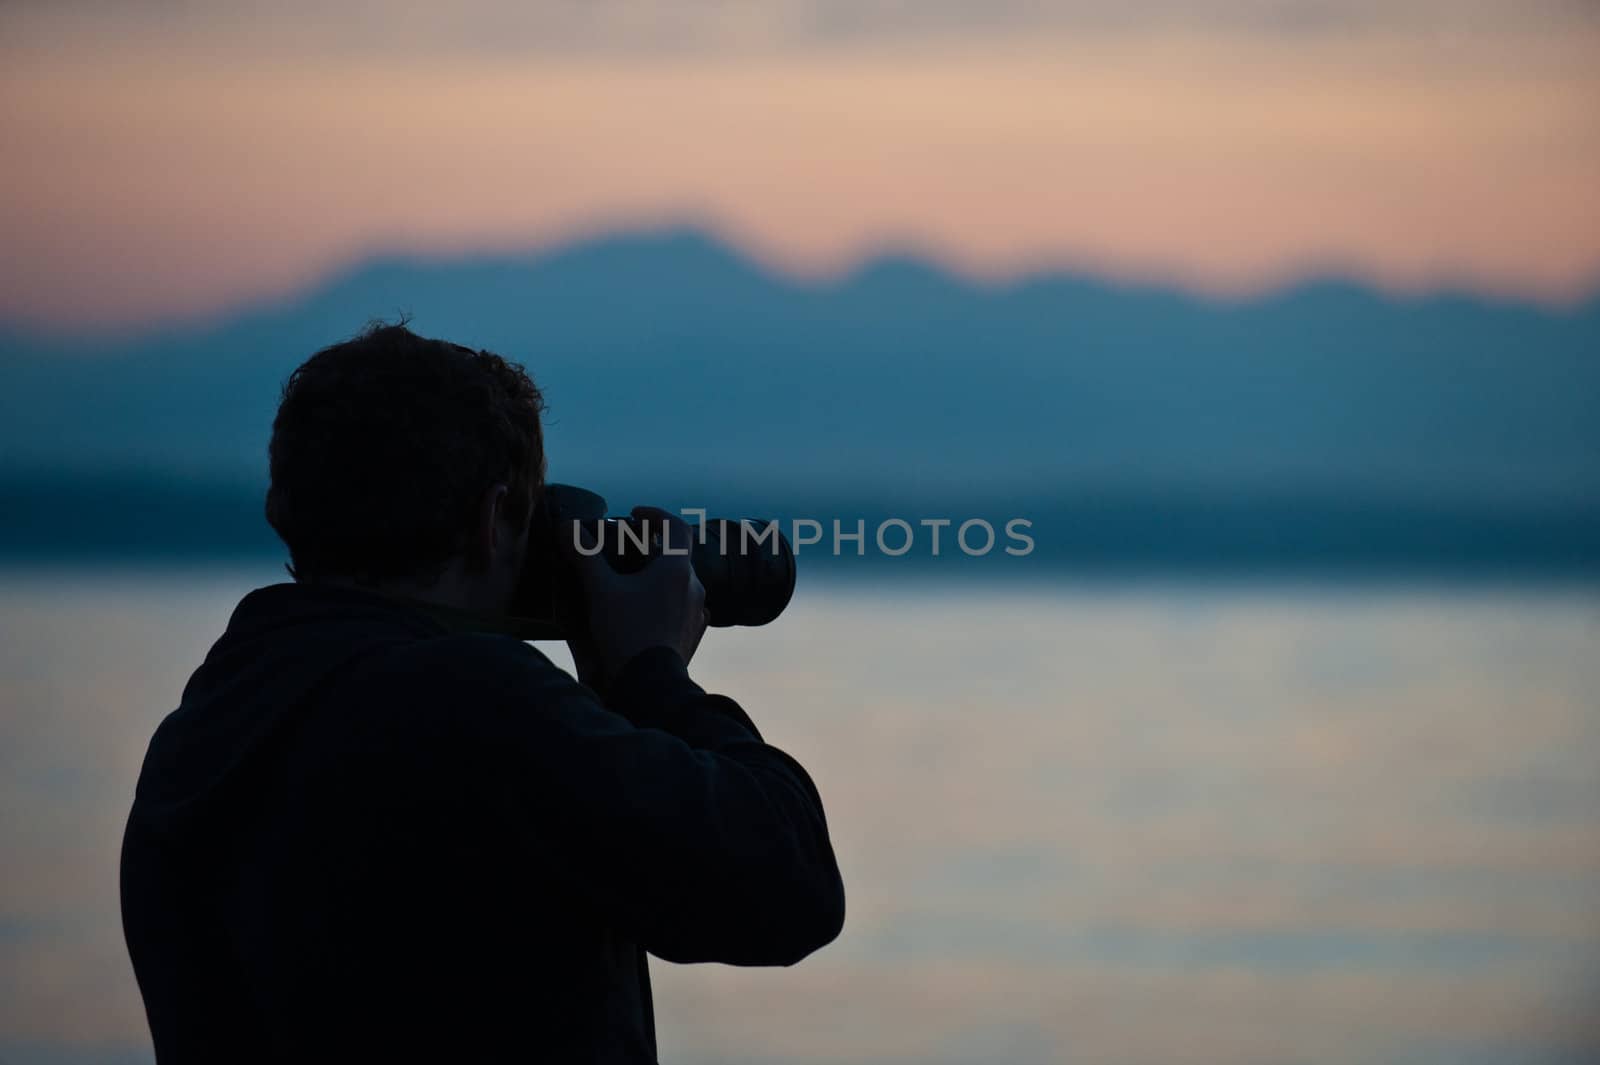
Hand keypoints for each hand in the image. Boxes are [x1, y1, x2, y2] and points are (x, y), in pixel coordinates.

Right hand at [559, 506, 707, 691]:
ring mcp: (697, 612)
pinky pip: (683, 606)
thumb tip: (567, 527)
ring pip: (681, 582)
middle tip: (628, 549)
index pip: (676, 526)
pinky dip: (666, 599)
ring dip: (661, 575)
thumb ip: (584, 555)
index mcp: (677, 568)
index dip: (656, 515)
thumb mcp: (600, 590)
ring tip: (634, 581)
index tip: (635, 514)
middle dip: (654, 547)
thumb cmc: (626, 632)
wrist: (649, 684)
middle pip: (678, 555)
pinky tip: (647, 610)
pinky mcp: (694, 633)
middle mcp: (694, 586)